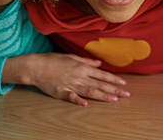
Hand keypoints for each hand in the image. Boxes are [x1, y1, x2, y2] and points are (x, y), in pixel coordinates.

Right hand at [2, 53, 129, 105]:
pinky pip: (71, 97)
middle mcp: (79, 76)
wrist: (36, 66)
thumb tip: (99, 63)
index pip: (102, 74)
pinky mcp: (61, 92)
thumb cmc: (53, 60)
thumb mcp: (71, 57)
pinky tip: (86, 104)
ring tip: (114, 100)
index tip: (124, 83)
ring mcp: (71, 84)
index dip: (114, 79)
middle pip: (100, 84)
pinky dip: (78, 100)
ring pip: (90, 91)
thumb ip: (86, 61)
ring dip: (102, 96)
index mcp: (82, 67)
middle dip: (114, 89)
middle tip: (126, 94)